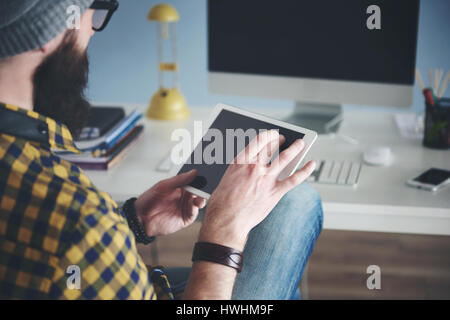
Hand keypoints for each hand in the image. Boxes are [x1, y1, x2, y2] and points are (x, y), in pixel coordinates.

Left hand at [134, 170, 205, 236]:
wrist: (140, 218)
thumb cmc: (148, 200)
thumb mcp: (163, 186)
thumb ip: (179, 180)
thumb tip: (194, 172)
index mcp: (180, 187)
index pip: (194, 180)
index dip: (200, 176)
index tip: (206, 171)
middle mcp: (185, 197)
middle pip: (199, 191)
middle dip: (204, 186)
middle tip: (208, 181)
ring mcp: (185, 207)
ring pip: (199, 201)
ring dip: (202, 197)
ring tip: (202, 194)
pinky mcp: (185, 219)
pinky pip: (194, 212)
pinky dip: (196, 207)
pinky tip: (196, 203)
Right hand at [199, 130, 315, 249]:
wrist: (226, 220)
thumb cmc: (222, 203)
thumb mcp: (227, 178)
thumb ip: (240, 170)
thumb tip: (250, 168)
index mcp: (240, 162)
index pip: (258, 140)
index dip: (268, 135)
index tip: (273, 134)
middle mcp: (255, 167)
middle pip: (272, 147)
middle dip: (279, 140)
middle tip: (284, 139)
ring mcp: (266, 179)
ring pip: (285, 158)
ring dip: (295, 149)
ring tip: (300, 144)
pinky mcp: (275, 192)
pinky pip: (294, 179)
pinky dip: (305, 171)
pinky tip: (311, 165)